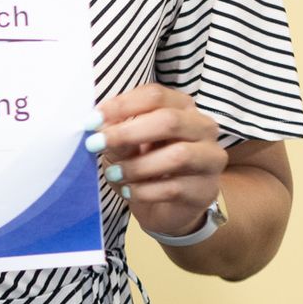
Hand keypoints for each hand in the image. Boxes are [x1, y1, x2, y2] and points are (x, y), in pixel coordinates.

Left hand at [90, 84, 228, 238]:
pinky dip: (144, 191)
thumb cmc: (145, 166)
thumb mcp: (125, 146)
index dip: (122, 105)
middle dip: (128, 133)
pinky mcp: (206, 189)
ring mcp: (210, 158)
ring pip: (178, 156)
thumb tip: (101, 127)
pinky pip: (174, 188)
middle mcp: (203, 128)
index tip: (92, 121)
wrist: (166, 209)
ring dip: (137, 166)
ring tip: (113, 174)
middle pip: (170, 120)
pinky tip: (129, 192)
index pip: (155, 95)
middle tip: (96, 145)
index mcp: (181, 108)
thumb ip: (117, 133)